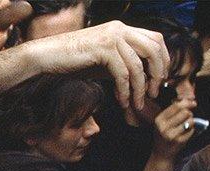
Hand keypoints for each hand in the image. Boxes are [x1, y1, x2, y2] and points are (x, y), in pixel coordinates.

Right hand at [30, 21, 169, 109]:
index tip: (159, 79)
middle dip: (158, 73)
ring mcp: (112, 37)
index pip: (155, 39)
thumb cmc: (71, 61)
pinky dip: (124, 90)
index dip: (162, 60)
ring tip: (137, 103)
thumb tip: (140, 80)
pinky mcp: (103, 49)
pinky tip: (121, 101)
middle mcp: (120, 29)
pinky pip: (123, 73)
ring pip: (139, 65)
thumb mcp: (102, 62)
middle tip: (153, 92)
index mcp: (122, 29)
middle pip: (154, 48)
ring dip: (140, 88)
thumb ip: (122, 65)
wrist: (46, 56)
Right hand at [152, 100, 197, 154]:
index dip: (187, 103)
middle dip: (189, 114)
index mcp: (158, 120)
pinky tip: (185, 134)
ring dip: (191, 122)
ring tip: (186, 126)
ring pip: (190, 120)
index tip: (193, 103)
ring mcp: (171, 135)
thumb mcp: (163, 123)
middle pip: (185, 112)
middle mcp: (163, 127)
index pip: (176, 106)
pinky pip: (192, 130)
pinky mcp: (179, 141)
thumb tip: (188, 100)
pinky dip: (191, 131)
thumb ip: (173, 111)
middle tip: (187, 119)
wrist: (161, 154)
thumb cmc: (164, 136)